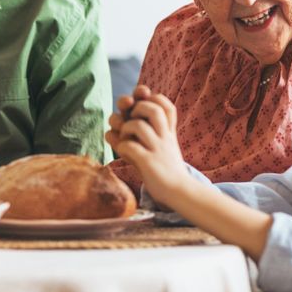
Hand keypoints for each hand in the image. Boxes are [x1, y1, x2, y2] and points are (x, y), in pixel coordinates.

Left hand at [105, 85, 188, 200]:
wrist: (179, 192)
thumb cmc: (163, 167)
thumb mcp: (159, 144)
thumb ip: (142, 132)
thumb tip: (112, 126)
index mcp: (167, 130)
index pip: (163, 102)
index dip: (149, 99)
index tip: (140, 109)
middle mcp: (164, 136)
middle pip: (152, 107)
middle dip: (135, 109)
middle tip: (130, 120)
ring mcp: (157, 149)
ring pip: (138, 125)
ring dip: (125, 129)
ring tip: (126, 138)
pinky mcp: (149, 163)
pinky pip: (130, 147)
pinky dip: (122, 147)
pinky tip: (125, 153)